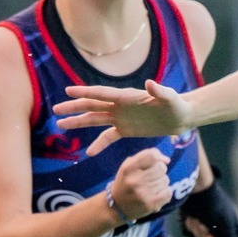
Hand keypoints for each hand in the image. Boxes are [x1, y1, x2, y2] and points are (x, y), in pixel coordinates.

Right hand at [54, 80, 190, 153]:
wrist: (181, 116)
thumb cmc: (176, 104)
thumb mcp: (170, 98)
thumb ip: (160, 91)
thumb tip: (149, 84)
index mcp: (127, 97)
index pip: (102, 94)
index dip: (85, 92)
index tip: (68, 91)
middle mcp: (120, 106)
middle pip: (92, 105)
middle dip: (74, 108)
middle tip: (56, 110)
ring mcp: (121, 118)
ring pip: (95, 119)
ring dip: (79, 122)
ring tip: (61, 125)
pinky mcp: (126, 130)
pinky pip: (108, 137)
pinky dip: (99, 144)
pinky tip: (88, 153)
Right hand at [106, 147, 171, 221]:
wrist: (116, 207)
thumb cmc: (125, 182)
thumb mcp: (128, 166)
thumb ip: (146, 157)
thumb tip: (167, 160)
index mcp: (129, 168)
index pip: (152, 155)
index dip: (158, 157)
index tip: (155, 162)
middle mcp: (135, 180)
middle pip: (161, 168)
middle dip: (159, 171)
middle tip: (151, 177)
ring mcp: (144, 193)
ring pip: (165, 180)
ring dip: (161, 182)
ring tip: (151, 187)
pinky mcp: (151, 204)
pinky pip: (168, 193)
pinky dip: (165, 192)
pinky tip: (156, 194)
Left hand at [179, 168, 237, 236]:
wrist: (194, 188)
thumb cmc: (212, 207)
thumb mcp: (223, 225)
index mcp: (231, 220)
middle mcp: (219, 219)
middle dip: (206, 236)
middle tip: (204, 227)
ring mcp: (205, 217)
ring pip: (200, 234)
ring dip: (197, 230)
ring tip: (196, 220)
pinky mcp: (193, 214)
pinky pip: (191, 227)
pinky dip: (190, 224)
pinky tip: (189, 217)